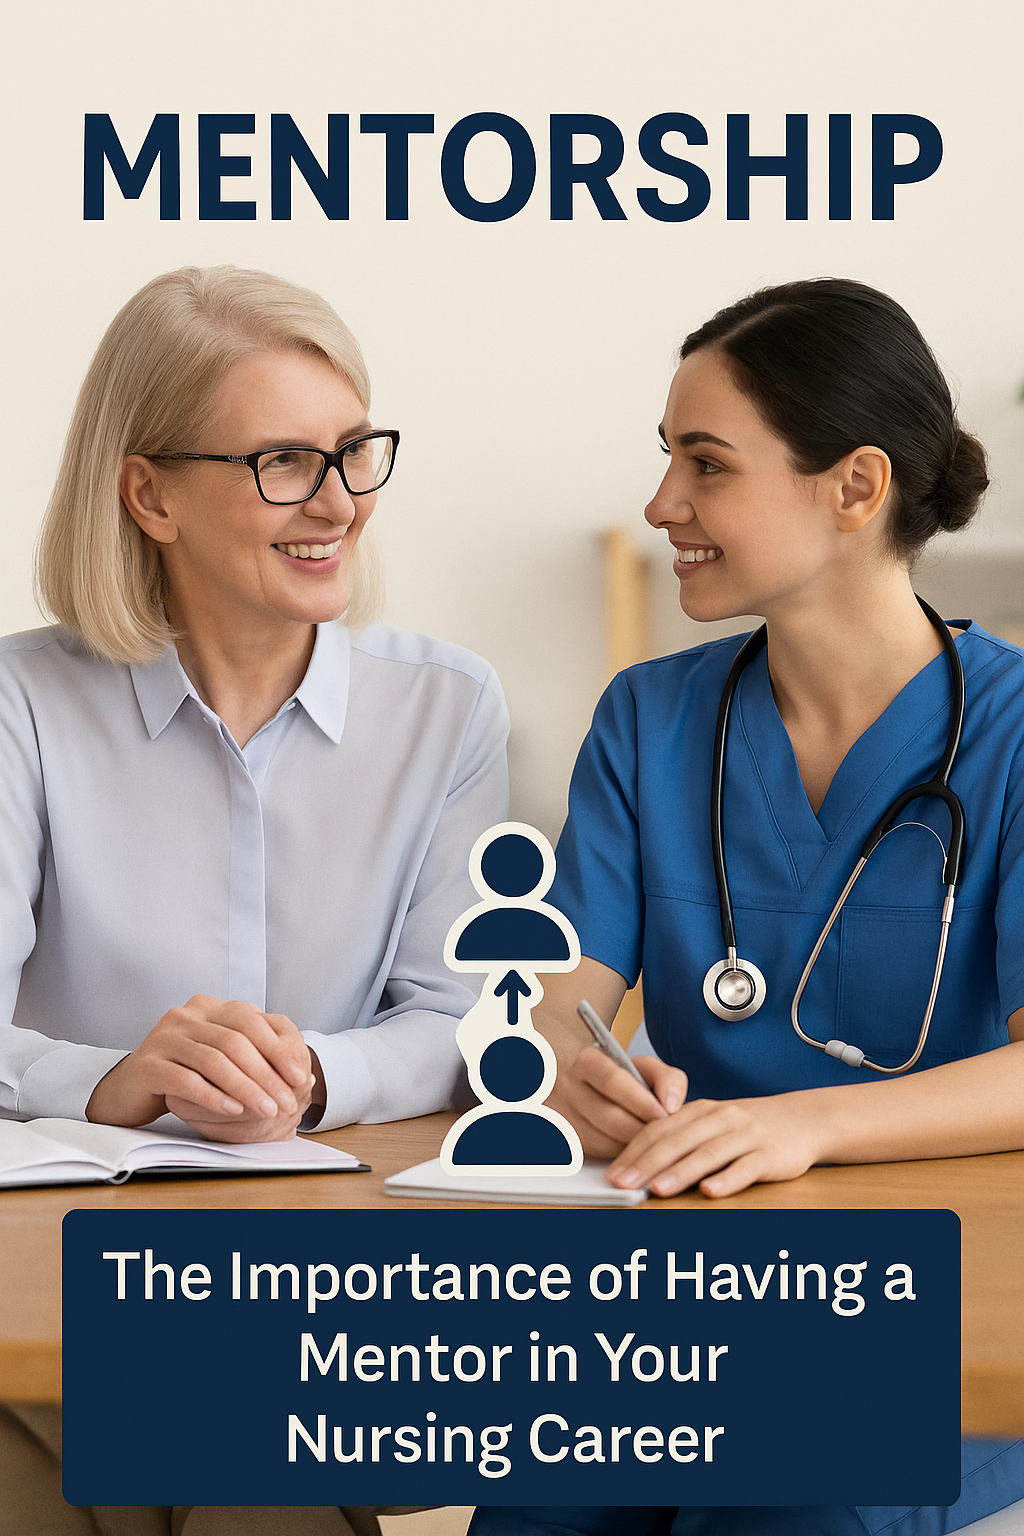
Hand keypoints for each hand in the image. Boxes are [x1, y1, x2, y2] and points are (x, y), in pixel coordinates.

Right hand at [86, 995, 312, 1142]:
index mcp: (209, 1007)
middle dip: (267, 1075)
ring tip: (267, 1111)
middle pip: (235, 1041)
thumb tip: (306, 1078)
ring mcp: (163, 1036)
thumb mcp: (225, 1061)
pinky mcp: (147, 1064)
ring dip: (246, 1088)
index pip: (251, 1021)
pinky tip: (234, 1110)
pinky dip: (213, 1096)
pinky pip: (185, 1079)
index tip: (301, 1079)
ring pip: (213, 1060)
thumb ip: (260, 1061)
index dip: (279, 1050)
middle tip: (287, 1103)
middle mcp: (186, 1015)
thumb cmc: (188, 1074)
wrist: (133, 1089)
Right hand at [548, 1047, 687, 1157]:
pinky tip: (640, 1151)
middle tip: (667, 1135)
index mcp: (587, 1063)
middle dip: (643, 1128)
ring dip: (636, 1146)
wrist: (587, 1087)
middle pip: (608, 1116)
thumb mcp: (645, 1068)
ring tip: (657, 1143)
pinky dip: (625, 1157)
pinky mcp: (567, 1143)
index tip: (665, 1113)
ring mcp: (564, 1118)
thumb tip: (672, 1106)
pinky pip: (600, 1156)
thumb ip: (667, 1078)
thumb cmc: (624, 1079)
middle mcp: (568, 1089)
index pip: (612, 1080)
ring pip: (604, 1141)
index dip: (641, 1100)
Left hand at [606, 1090, 827, 1198]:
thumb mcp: (711, 1125)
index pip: (658, 1129)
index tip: (612, 1174)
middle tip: (623, 1184)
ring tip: (657, 1189)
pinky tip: (711, 1191)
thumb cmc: (748, 1127)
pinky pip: (746, 1167)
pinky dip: (728, 1179)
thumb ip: (680, 1140)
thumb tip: (639, 1166)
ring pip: (708, 1154)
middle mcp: (719, 1119)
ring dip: (681, 1172)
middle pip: (677, 1141)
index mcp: (699, 1111)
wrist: (803, 1119)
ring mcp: (745, 1136)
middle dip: (646, 1164)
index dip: (633, 1151)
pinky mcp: (769, 1155)